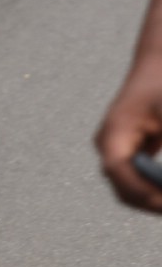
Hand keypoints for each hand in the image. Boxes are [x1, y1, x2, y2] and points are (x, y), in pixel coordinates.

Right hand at [94, 55, 161, 211]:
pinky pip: (138, 182)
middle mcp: (109, 144)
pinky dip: (155, 190)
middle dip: (150, 201)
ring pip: (130, 189)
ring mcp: (117, 150)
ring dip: (152, 199)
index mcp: (113, 132)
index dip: (141, 191)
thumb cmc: (160, 86)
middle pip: (123, 188)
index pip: (117, 170)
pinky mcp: (130, 152)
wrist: (156, 64)